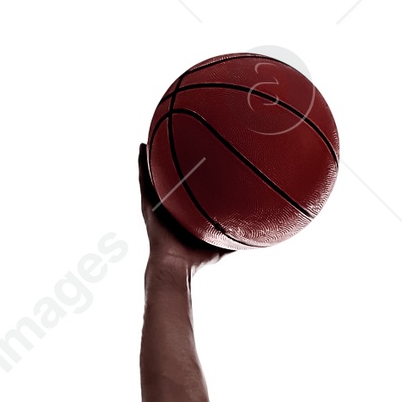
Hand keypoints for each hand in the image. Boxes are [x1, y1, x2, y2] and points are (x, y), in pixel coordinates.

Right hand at [137, 144, 225, 266]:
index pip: (190, 190)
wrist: (176, 265)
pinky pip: (144, 180)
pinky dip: (142, 163)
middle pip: (173, 179)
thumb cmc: (197, 259)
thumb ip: (236, 236)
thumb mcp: (221, 244)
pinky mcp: (148, 205)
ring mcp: (158, 204)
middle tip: (179, 140)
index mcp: (185, 214)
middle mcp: (171, 207)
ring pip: (156, 175)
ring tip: (156, 136)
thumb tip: (259, 235)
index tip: (202, 158)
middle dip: (174, 162)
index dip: (194, 176)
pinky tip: (142, 146)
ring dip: (155, 156)